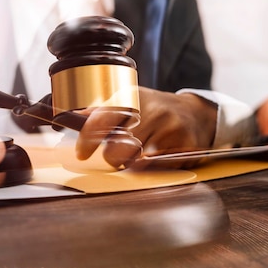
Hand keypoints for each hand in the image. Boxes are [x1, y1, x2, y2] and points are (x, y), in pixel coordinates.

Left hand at [77, 87, 216, 167]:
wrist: (196, 113)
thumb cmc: (155, 110)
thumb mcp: (129, 101)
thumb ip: (101, 110)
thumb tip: (71, 117)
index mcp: (134, 98)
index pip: (103, 118)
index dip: (88, 138)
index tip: (81, 153)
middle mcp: (154, 111)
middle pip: (117, 148)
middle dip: (112, 157)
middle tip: (117, 154)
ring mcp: (171, 129)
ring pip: (136, 163)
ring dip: (131, 164)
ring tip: (137, 154)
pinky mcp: (186, 147)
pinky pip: (157, 170)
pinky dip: (151, 169)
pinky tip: (154, 158)